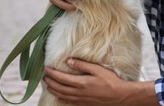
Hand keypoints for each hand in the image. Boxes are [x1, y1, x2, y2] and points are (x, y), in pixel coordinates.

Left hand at [43, 59, 157, 105]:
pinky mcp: (84, 104)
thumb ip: (83, 65)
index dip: (52, 73)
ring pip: (62, 96)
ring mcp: (80, 100)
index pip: (61, 78)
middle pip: (59, 88)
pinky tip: (60, 95)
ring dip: (53, 90)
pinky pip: (68, 101)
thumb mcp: (97, 69)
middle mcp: (78, 93)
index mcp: (81, 83)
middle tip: (44, 76)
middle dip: (50, 82)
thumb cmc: (110, 81)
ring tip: (48, 85)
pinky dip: (60, 97)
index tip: (46, 68)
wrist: (119, 96)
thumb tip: (69, 61)